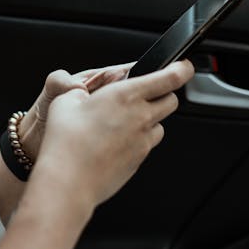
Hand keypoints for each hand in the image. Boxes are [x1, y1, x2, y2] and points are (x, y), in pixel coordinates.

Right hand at [31, 60, 194, 209]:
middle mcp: (140, 117)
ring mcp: (142, 141)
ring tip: (122, 123)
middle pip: (171, 101)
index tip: (183, 66)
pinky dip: (137, 140)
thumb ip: (79, 91)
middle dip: (162, 95)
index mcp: (126, 95)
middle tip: (143, 96)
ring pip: (159, 125)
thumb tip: (82, 92)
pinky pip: (146, 145)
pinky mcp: (139, 161)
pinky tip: (115, 143)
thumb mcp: (65, 101)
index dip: (182, 69)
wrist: (69, 182)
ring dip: (149, 120)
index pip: (170, 78)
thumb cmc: (65, 142)